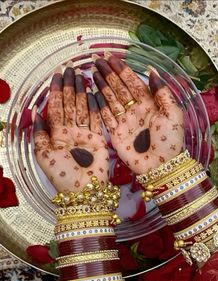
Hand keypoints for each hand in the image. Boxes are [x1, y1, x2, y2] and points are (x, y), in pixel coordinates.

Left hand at [33, 64, 108, 192]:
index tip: (57, 75)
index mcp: (56, 135)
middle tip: (71, 69)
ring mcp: (85, 135)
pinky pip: (97, 120)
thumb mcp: (43, 154)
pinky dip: (96, 107)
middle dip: (70, 87)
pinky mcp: (99, 140)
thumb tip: (35, 112)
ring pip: (83, 109)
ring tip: (82, 76)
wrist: (83, 190)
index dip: (56, 91)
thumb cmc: (62, 174)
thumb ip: (39, 133)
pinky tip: (94, 93)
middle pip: (70, 105)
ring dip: (82, 93)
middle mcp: (70, 132)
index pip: (56, 108)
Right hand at [92, 53, 183, 174]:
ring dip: (102, 86)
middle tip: (97, 60)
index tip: (111, 57)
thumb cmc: (170, 141)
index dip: (122, 70)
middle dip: (109, 74)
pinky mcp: (116, 134)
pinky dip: (99, 105)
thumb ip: (162, 92)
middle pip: (120, 88)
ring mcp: (125, 122)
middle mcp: (135, 110)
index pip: (133, 83)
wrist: (161, 166)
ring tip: (93, 73)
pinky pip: (106, 116)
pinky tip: (92, 94)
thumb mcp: (172, 114)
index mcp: (149, 104)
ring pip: (111, 100)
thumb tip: (152, 71)